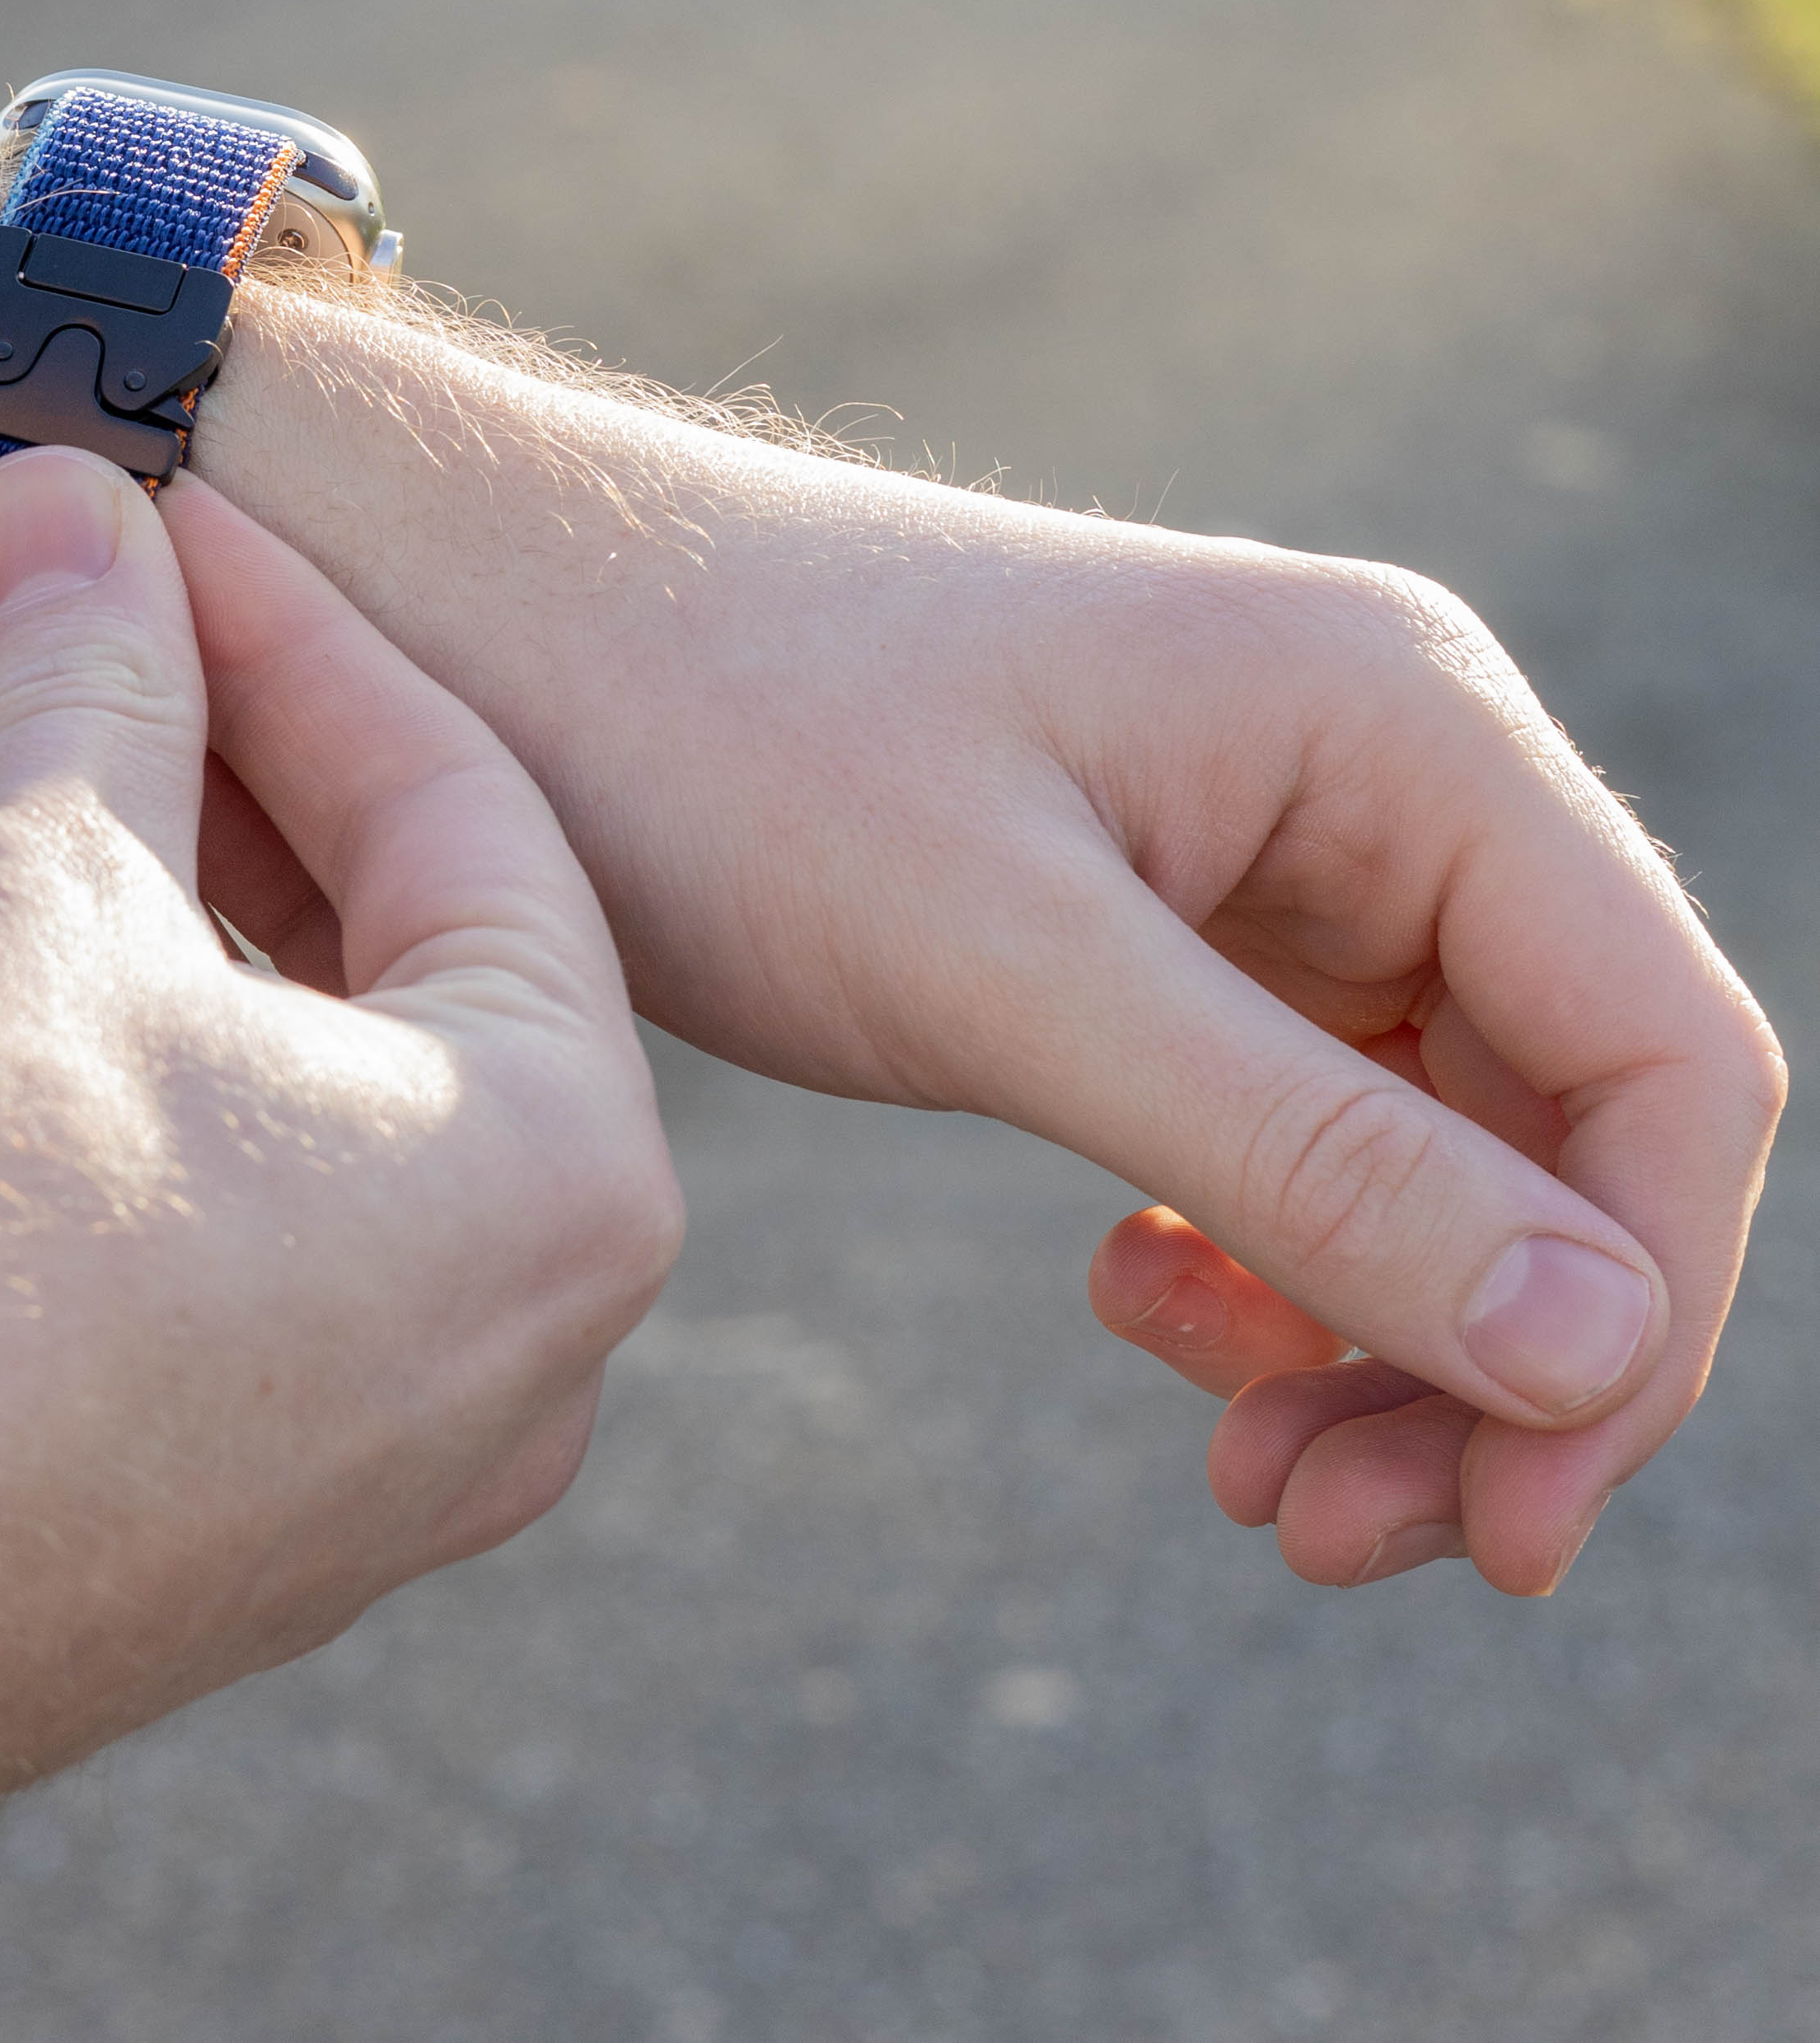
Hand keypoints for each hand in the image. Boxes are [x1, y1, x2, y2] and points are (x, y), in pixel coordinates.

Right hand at [0, 445, 678, 2034]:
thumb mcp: (32, 899)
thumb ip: (89, 682)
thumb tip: (61, 495)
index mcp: (561, 1176)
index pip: (459, 806)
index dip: (286, 625)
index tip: (160, 511)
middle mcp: (509, 1336)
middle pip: (356, 941)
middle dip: (168, 756)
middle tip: (39, 613)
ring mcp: (358, 1445)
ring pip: (243, 1072)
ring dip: (80, 889)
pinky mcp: (202, 1503)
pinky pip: (175, 1206)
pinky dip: (62, 1055)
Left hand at [173, 301, 1782, 1603]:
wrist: (499, 621)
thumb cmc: (713, 729)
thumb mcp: (1001, 960)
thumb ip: (1298, 1147)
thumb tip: (1600, 1351)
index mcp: (1399, 722)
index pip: (1664, 1053)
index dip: (1640, 1315)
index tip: (1504, 1526)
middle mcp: (1376, 766)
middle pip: (1568, 1119)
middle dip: (1497, 1356)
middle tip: (1334, 1542)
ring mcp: (1270, 838)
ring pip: (1439, 1142)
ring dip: (1381, 1330)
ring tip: (1244, 1473)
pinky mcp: (1159, 907)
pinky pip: (1300, 1116)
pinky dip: (1267, 1251)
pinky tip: (1142, 1305)